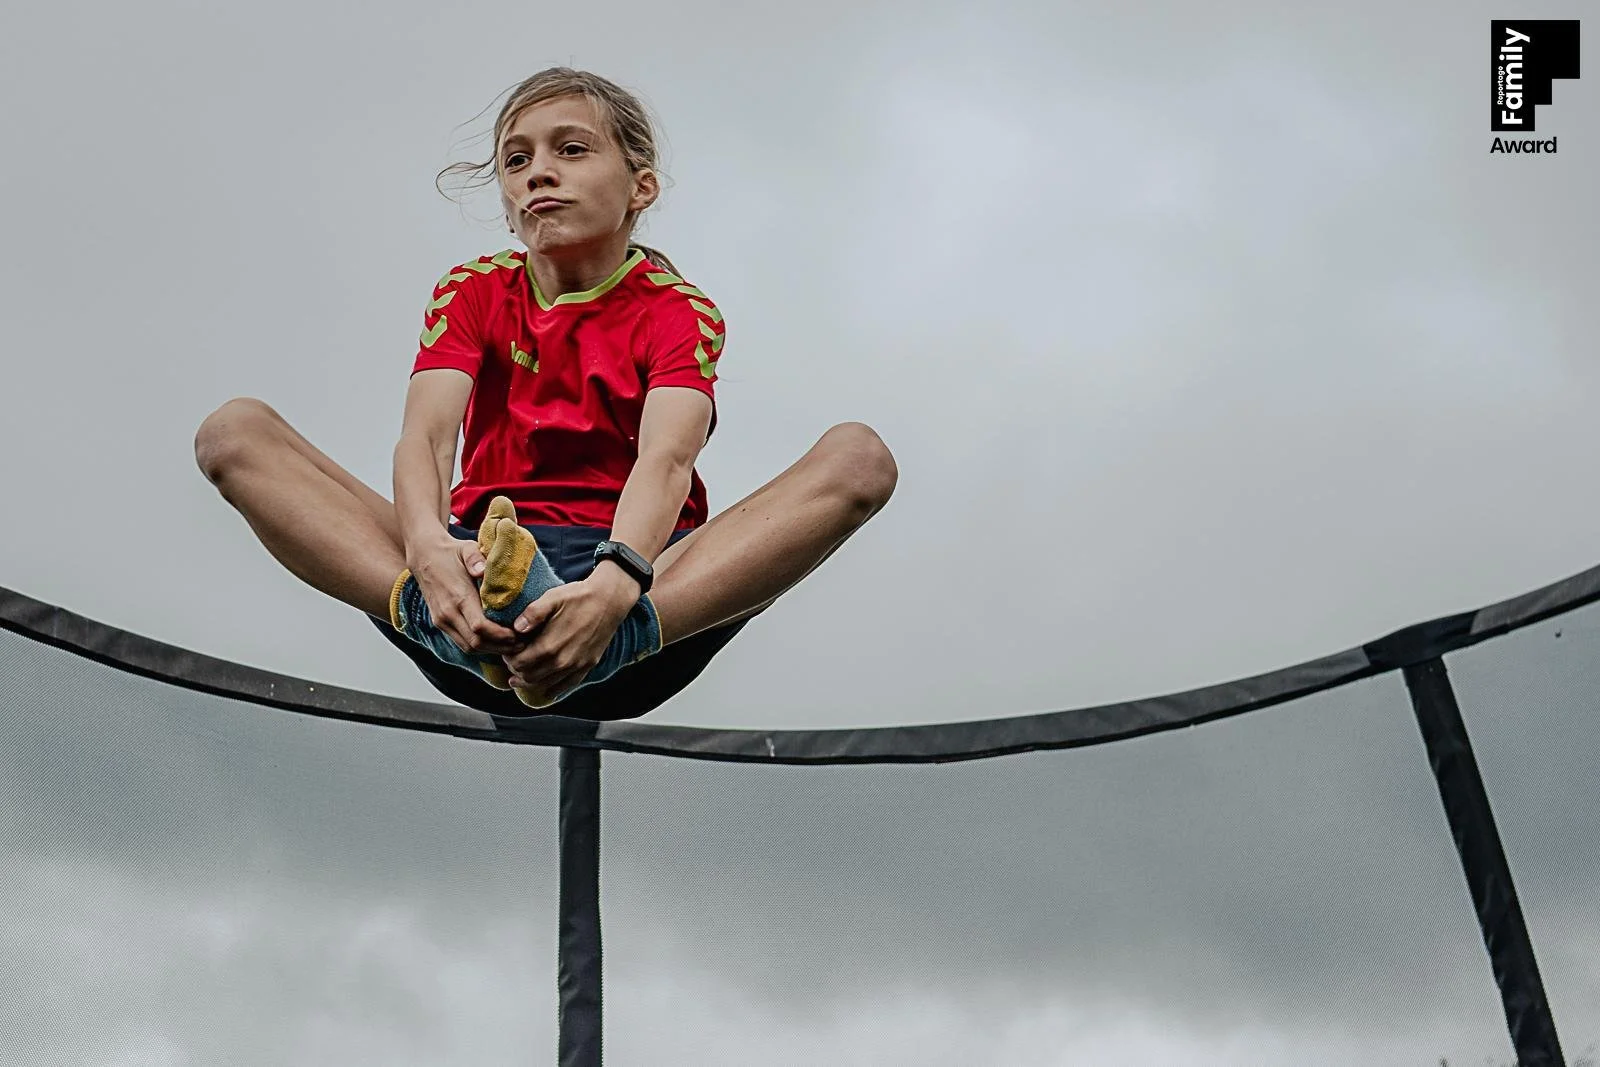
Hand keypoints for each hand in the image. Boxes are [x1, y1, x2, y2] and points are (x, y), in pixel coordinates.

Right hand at [405, 536, 519, 656]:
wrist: (424, 556)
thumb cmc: (451, 552)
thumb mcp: (466, 548)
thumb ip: (475, 558)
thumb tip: (483, 570)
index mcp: (458, 596)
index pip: (480, 627)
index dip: (501, 635)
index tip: (519, 633)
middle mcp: (448, 613)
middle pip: (476, 642)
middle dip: (500, 646)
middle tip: (522, 644)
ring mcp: (442, 620)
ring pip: (468, 647)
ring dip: (491, 650)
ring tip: (513, 646)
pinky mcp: (440, 623)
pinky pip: (461, 642)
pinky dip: (480, 647)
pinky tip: (496, 643)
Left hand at [501, 567, 640, 701]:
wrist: (610, 600)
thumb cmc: (579, 596)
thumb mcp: (552, 598)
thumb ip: (532, 614)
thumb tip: (516, 629)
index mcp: (549, 646)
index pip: (519, 664)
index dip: (508, 659)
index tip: (507, 651)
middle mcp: (562, 662)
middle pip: (529, 677)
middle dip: (517, 671)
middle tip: (513, 661)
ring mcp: (576, 666)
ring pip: (545, 685)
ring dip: (531, 682)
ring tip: (521, 676)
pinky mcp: (587, 666)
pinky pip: (566, 686)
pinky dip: (553, 690)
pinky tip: (545, 689)